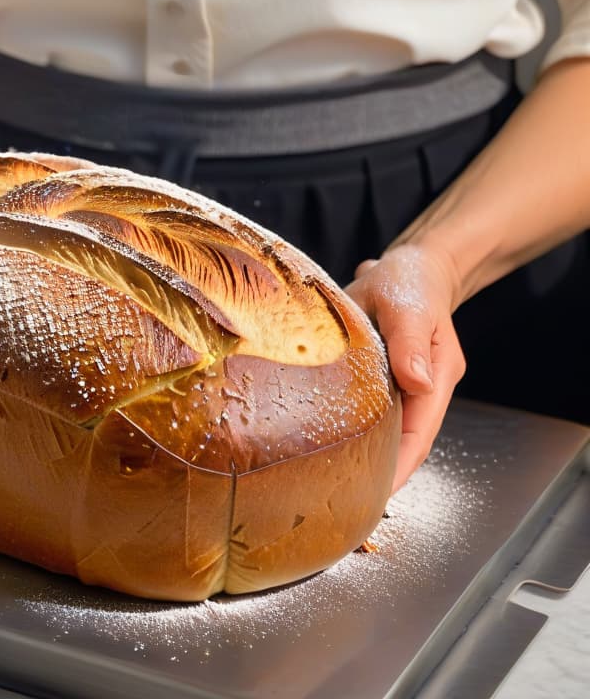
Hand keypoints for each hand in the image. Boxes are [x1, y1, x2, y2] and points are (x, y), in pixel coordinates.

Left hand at [345, 245, 465, 491]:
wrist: (413, 262)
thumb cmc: (410, 279)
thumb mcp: (408, 304)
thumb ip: (410, 342)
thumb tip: (417, 381)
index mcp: (435, 378)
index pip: (417, 436)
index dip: (397, 468)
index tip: (374, 494)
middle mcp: (421, 388)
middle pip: (403, 441)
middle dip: (379, 471)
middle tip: (342, 499)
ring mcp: (403, 385)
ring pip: (385, 429)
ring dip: (364, 451)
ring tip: (330, 479)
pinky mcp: (383, 376)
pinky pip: (369, 410)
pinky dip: (352, 426)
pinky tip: (325, 439)